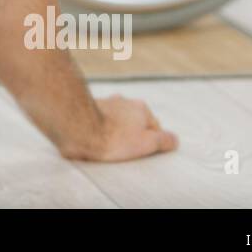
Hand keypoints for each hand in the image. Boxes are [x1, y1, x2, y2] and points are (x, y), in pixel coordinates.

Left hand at [63, 93, 178, 161]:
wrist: (78, 129)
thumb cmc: (113, 138)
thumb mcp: (147, 143)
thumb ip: (164, 140)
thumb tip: (174, 140)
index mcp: (140, 107)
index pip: (153, 126)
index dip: (150, 141)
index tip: (141, 151)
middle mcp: (123, 100)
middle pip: (133, 121)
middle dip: (131, 134)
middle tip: (124, 149)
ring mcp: (104, 102)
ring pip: (115, 119)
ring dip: (113, 130)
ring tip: (107, 145)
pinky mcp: (87, 108)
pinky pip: (98, 120)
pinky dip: (98, 128)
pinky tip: (94, 139)